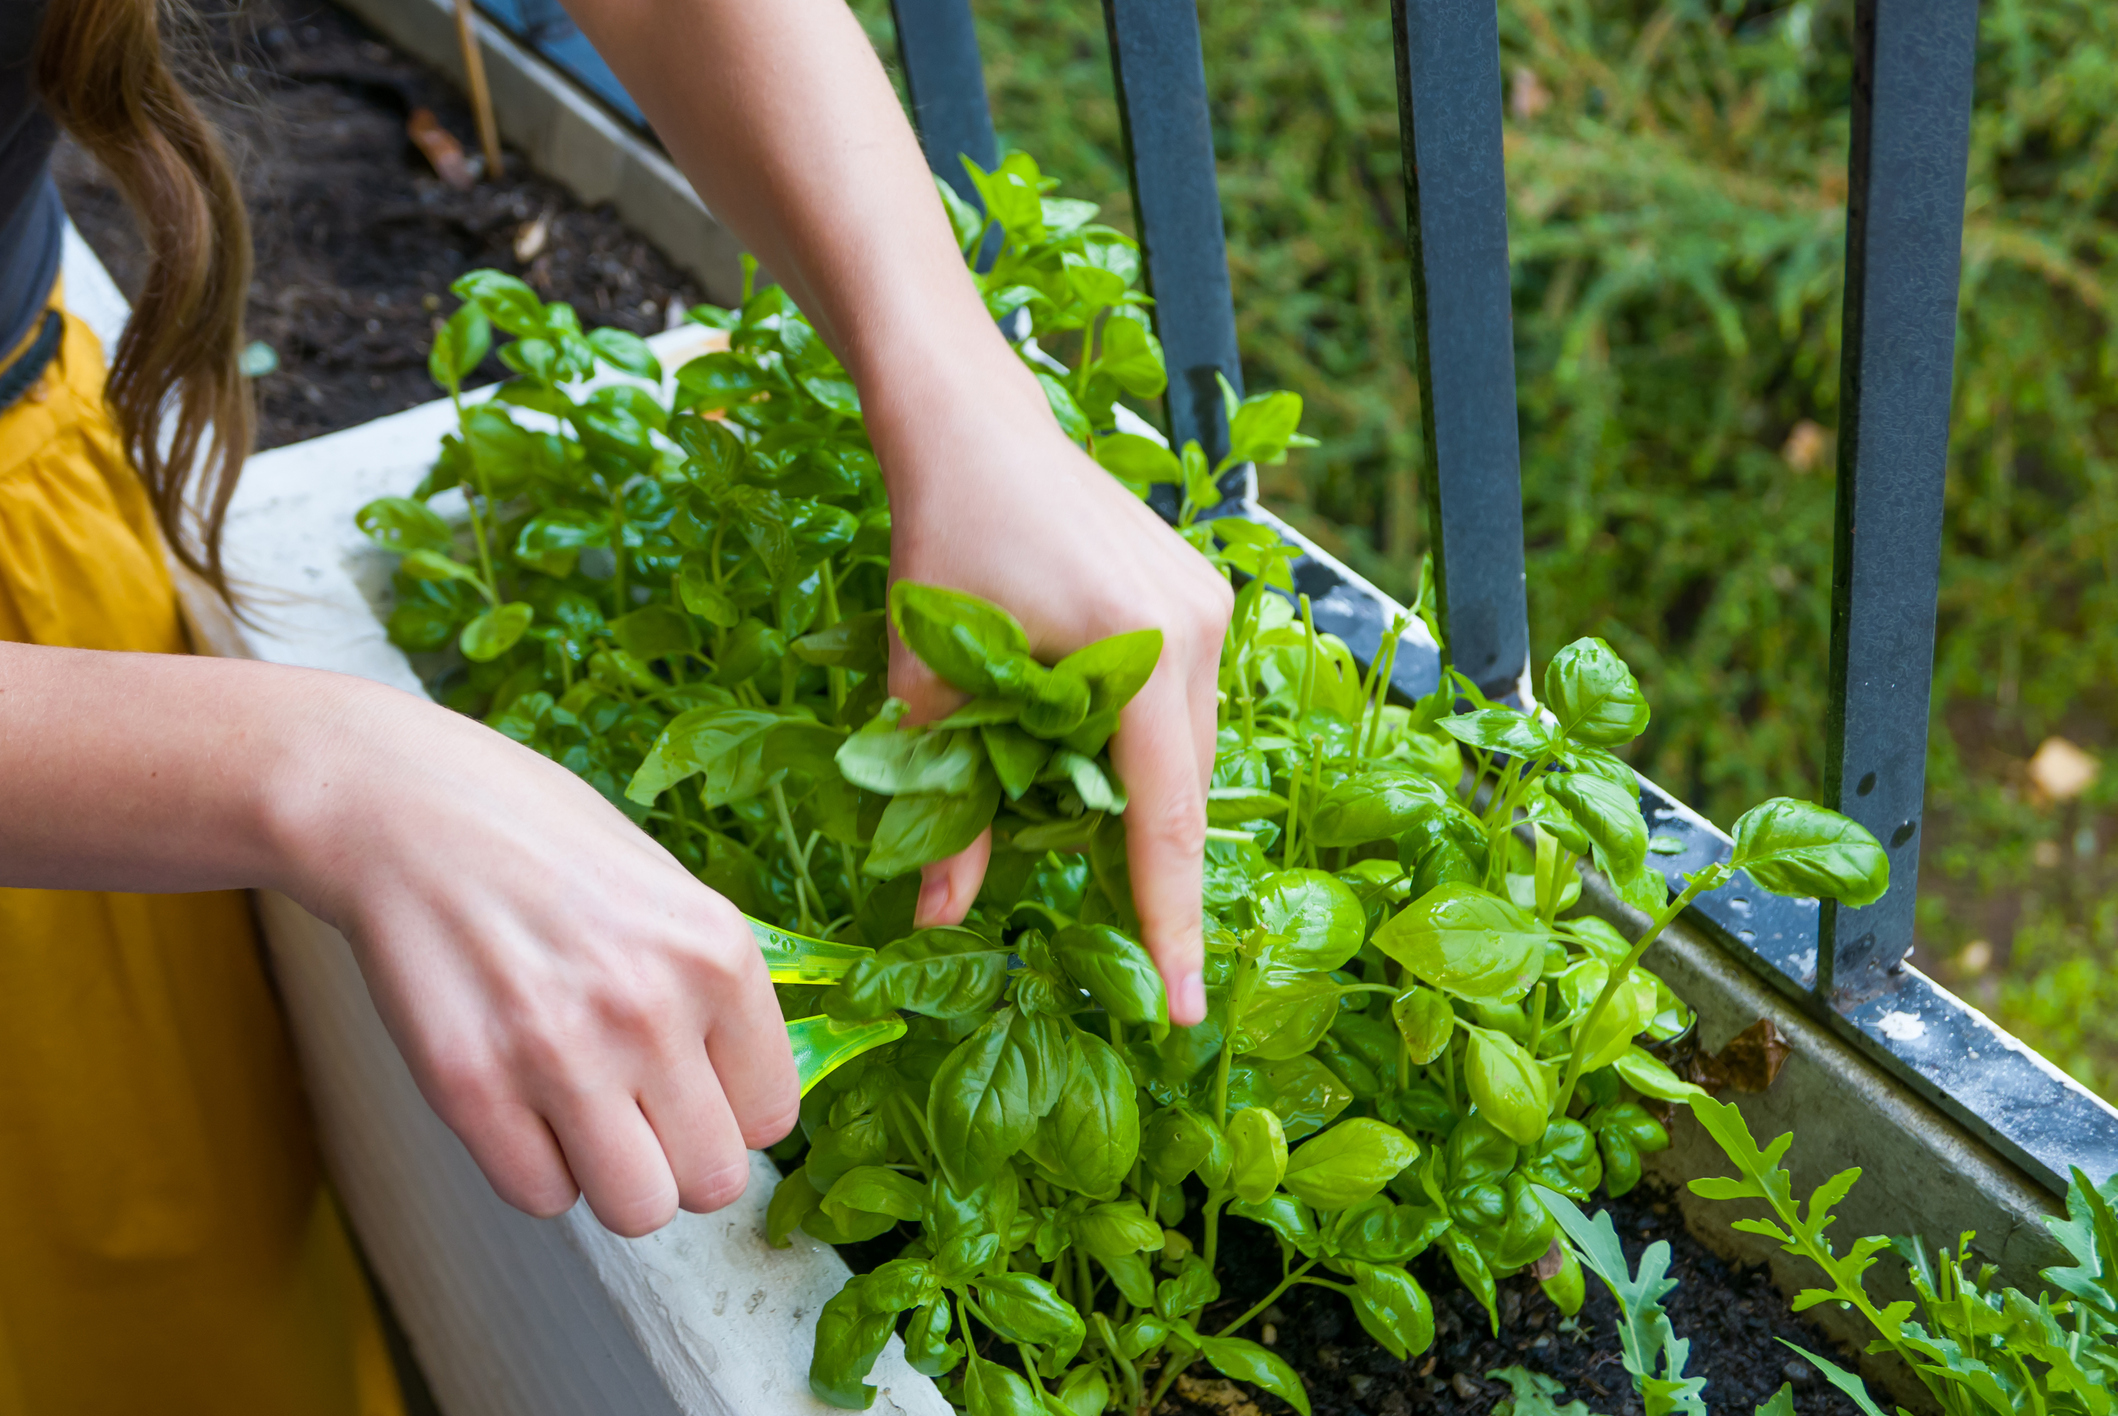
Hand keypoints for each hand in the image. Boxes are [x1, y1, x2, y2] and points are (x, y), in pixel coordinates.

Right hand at [271, 680, 797, 1236]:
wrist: (404, 809)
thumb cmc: (540, 841)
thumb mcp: (668, 890)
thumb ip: (713, 991)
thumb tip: (744, 1093)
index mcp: (716, 954)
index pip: (772, 1116)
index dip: (730, 1113)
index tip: (694, 1089)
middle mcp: (650, 1009)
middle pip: (713, 1180)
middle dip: (678, 1159)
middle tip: (637, 1112)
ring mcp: (560, 1053)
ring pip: (636, 1209)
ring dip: (611, 1178)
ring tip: (580, 1115)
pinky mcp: (471, 1087)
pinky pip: (540, 1197)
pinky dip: (534, 1168)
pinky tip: (519, 1103)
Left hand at [867, 362, 1231, 1026]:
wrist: (970, 422)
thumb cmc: (941, 536)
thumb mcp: (930, 677)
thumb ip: (945, 802)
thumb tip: (936, 918)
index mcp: (1138, 650)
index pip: (1164, 820)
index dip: (1170, 922)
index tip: (1183, 1009)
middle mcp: (1197, 629)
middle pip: (1181, 788)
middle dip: (1148, 867)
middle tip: (1122, 948)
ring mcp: (1209, 605)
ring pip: (1185, 748)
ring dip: (1139, 799)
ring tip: (1078, 832)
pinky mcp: (1199, 591)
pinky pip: (1182, 703)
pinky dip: (1141, 748)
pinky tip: (1088, 758)